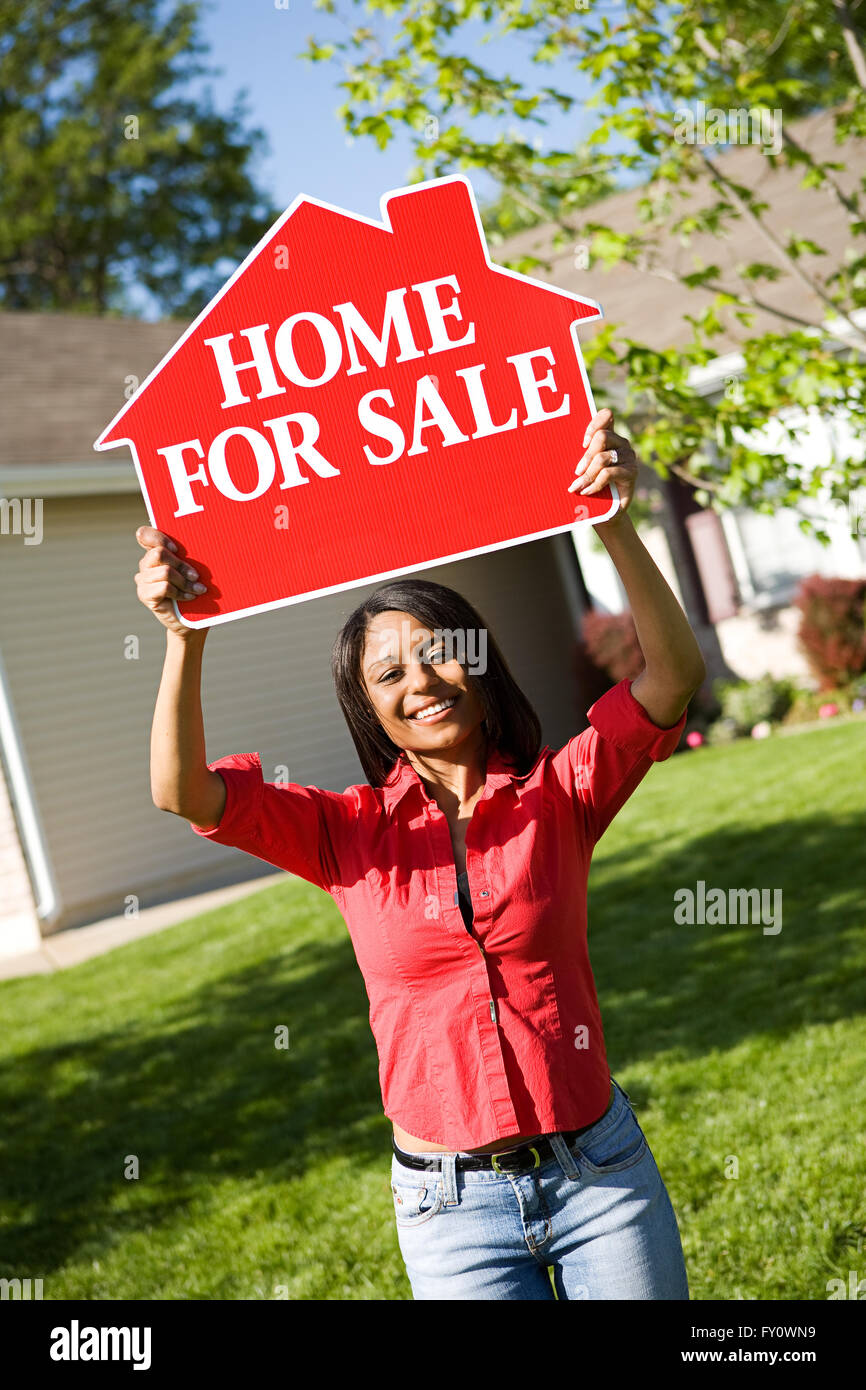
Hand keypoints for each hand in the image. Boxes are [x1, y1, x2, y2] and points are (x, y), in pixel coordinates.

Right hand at [134, 525, 206, 635]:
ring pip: (165, 571)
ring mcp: (143, 580)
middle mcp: (146, 565)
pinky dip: (180, 592)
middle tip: (196, 576)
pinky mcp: (145, 595)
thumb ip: (189, 556)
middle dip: (181, 564)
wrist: (192, 620)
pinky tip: (189, 597)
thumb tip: (205, 541)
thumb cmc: (195, 590)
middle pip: (158, 553)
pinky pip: (164, 587)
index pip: (145, 535)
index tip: (177, 550)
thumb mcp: (194, 570)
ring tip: (197, 590)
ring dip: (184, 581)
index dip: (160, 538)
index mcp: (156, 553)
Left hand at [567, 407, 638, 526]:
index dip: (594, 424)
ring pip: (603, 458)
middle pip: (602, 437)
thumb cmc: (589, 486)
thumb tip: (549, 449)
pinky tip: (587, 492)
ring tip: (577, 487)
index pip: (606, 415)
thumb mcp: (582, 468)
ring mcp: (628, 457)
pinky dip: (594, 484)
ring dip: (587, 474)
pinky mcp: (632, 472)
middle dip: (586, 456)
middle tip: (576, 472)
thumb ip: (577, 455)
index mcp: (609, 436)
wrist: (606, 512)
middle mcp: (621, 443)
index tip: (582, 443)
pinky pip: (608, 473)